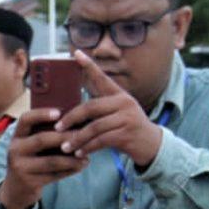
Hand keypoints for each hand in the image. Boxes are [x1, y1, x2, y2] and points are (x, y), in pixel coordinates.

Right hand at [0, 109, 85, 208]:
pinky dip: (69, 170)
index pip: (26, 119)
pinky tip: (81, 166)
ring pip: (51, 161)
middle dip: (65, 137)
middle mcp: (15, 150)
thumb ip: (46, 134)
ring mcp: (20, 167)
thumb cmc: (31, 160)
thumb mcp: (31, 145)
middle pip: (42, 139)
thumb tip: (77, 122)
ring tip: (87, 156)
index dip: (41, 114)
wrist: (16, 188)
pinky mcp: (29, 182)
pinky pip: (54, 176)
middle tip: (83, 135)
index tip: (59, 113)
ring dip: (71, 158)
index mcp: (17, 136)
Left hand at [53, 51, 165, 168]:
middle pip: (91, 107)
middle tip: (57, 128)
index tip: (76, 54)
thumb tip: (71, 111)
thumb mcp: (116, 114)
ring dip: (77, 139)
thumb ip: (99, 109)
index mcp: (119, 95)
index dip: (89, 66)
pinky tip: (79, 154)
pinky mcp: (127, 134)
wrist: (151, 144)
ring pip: (94, 127)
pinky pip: (101, 141)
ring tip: (65, 147)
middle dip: (71, 118)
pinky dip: (88, 148)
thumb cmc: (127, 128)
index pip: (102, 78)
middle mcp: (124, 103)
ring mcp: (127, 118)